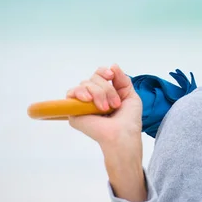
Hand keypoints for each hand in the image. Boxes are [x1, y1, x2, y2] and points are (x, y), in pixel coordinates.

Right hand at [67, 64, 146, 201]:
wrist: (123, 135)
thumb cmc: (129, 119)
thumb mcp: (130, 94)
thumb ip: (122, 79)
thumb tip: (112, 65)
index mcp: (105, 92)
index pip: (99, 74)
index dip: (104, 72)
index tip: (111, 76)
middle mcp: (93, 96)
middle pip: (93, 78)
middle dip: (106, 89)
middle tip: (114, 105)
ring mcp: (82, 104)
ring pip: (84, 84)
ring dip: (98, 93)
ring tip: (105, 108)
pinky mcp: (73, 112)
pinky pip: (71, 94)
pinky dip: (80, 93)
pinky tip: (88, 100)